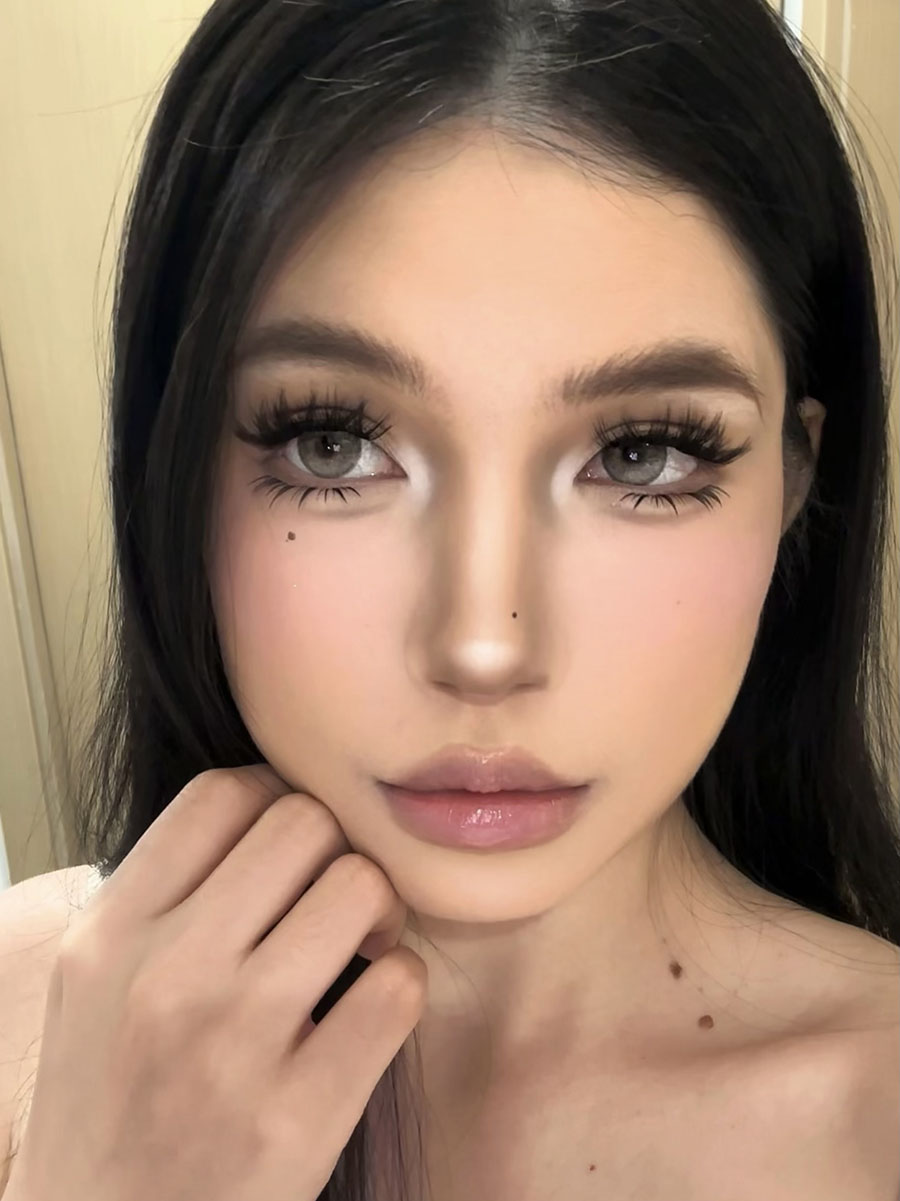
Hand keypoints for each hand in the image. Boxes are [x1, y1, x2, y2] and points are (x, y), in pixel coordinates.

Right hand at [4, 764, 426, 1200]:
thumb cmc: (110, 1104)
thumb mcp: (97, 985)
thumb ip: (163, 896)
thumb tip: (264, 811)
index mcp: (112, 934)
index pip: (221, 794)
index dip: (275, 798)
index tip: (291, 843)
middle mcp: (167, 976)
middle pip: (302, 823)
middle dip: (333, 850)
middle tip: (331, 896)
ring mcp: (235, 1044)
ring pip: (360, 887)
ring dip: (377, 910)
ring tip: (359, 947)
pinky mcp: (300, 1116)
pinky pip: (397, 987)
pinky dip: (400, 985)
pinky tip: (369, 1011)